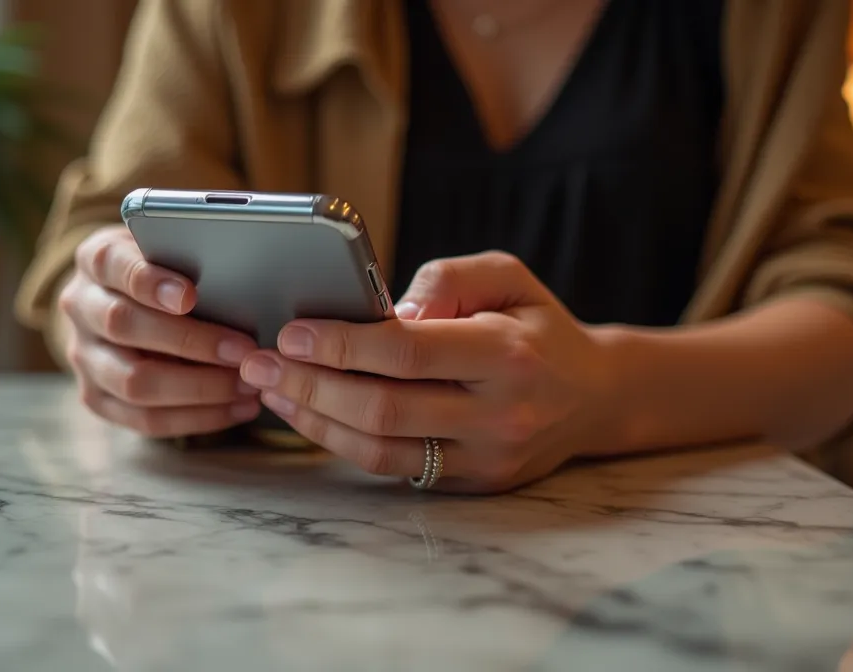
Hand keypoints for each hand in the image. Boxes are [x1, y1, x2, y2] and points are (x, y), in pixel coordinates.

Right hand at [59, 226, 260, 436]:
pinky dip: (197, 417)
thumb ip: (191, 259)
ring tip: (247, 384)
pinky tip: (237, 408)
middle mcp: (81, 307)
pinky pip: (146, 420)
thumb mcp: (170, 249)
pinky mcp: (97, 398)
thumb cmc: (165, 270)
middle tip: (243, 350)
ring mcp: (83, 357)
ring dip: (198, 388)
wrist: (127, 302)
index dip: (149, 282)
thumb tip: (241, 282)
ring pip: (133, 382)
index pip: (112, 265)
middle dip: (189, 341)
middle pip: (123, 326)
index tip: (190, 296)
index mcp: (95, 260)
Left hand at [238, 251, 625, 492]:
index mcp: (507, 354)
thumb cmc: (537, 326)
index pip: (408, 353)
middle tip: (258, 362)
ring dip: (314, 421)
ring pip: (379, 449)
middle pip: (383, 408)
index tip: (291, 332)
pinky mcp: (471, 484)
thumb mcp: (507, 276)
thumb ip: (447, 279)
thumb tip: (386, 312)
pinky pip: (393, 468)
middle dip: (309, 385)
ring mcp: (485, 458)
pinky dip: (341, 442)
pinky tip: (309, 415)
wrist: (595, 397)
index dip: (341, 344)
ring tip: (271, 390)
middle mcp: (498, 414)